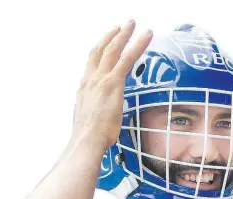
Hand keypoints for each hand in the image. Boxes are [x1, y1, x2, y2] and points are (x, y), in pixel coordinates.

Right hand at [72, 22, 152, 152]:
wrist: (87, 140)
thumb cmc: (89, 137)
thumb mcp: (90, 121)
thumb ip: (96, 113)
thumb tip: (100, 117)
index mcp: (84, 87)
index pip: (92, 62)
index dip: (100, 49)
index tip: (106, 41)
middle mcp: (91, 79)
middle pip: (101, 50)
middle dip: (112, 36)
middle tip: (121, 26)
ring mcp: (101, 79)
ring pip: (114, 49)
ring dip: (124, 34)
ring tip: (132, 24)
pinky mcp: (114, 83)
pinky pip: (128, 58)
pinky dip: (139, 44)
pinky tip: (147, 36)